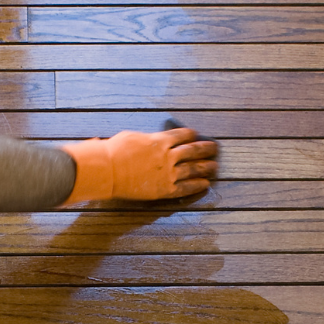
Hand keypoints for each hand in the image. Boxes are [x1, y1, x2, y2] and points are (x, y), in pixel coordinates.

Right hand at [60, 126, 218, 203]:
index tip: (196, 134)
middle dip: (205, 148)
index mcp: (159, 140)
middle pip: (193, 150)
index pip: (181, 135)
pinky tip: (206, 184)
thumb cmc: (113, 151)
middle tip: (215, 148)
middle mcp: (168, 155)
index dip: (191, 134)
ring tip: (215, 166)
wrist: (107, 170)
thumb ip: (143, 139)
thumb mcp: (130, 137)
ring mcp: (168, 173)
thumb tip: (144, 139)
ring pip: (193, 168)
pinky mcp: (165, 189)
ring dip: (206, 166)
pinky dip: (197, 185)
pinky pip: (186, 187)